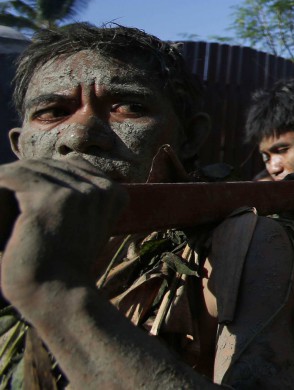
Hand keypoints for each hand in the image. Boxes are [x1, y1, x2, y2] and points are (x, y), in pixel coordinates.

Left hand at [0, 158, 125, 309]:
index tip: (20, 192)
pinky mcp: (52, 198)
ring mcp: (78, 192)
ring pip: (31, 170)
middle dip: (22, 180)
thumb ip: (75, 203)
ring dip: (7, 182)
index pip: (73, 167)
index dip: (44, 176)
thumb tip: (39, 178)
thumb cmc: (62, 268)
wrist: (57, 296)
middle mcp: (100, 189)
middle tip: (1, 194)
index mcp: (113, 194)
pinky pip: (14, 178)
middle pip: (51, 167)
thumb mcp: (81, 228)